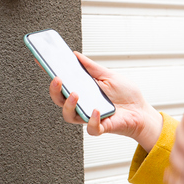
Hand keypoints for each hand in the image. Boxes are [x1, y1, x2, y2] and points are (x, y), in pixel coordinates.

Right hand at [48, 51, 162, 150]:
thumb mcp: (108, 75)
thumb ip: (91, 67)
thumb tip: (75, 55)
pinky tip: (97, 110)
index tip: (41, 60)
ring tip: (75, 94)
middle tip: (57, 79)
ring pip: (69, 116)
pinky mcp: (100, 127)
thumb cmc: (126, 95)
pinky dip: (92, 120)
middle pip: (59, 100)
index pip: (62, 83)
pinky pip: (91, 128)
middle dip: (54, 90)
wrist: (141, 112)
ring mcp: (89, 116)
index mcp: (83, 90)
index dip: (49, 72)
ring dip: (69, 105)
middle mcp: (82, 104)